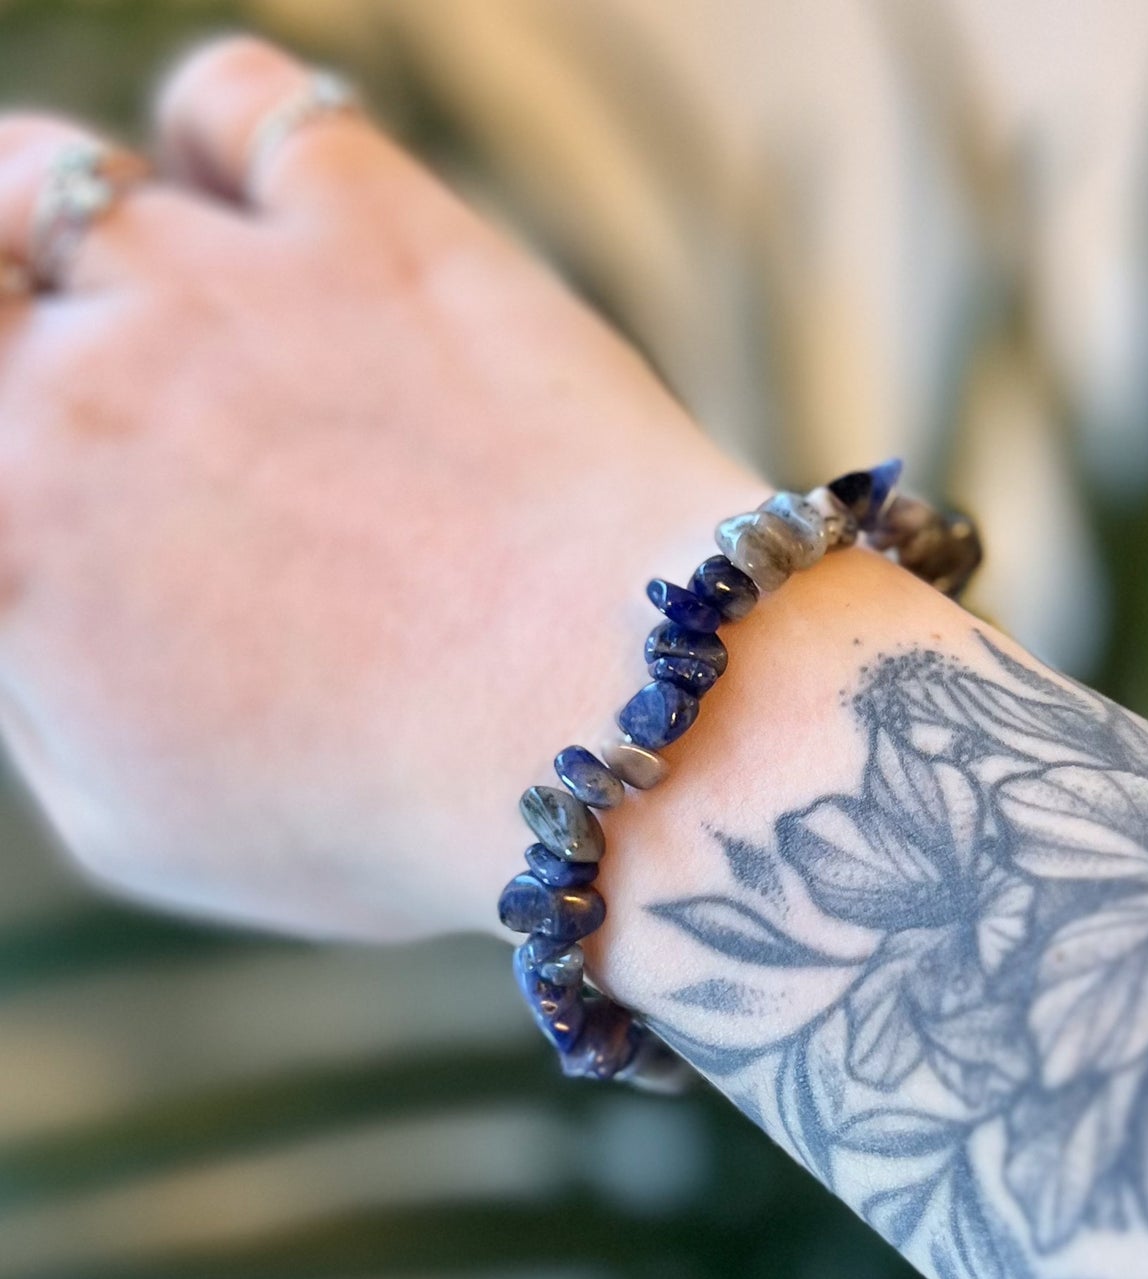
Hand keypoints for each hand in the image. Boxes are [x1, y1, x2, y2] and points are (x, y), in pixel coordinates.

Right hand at [0, 36, 764, 938]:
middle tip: (86, 363)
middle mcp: (77, 384)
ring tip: (186, 299)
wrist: (603, 731)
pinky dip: (229, 137)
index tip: (47, 454)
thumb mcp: (149, 820)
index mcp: (1, 535)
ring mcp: (223, 285)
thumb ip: (41, 684)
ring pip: (62, 178)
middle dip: (4, 309)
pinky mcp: (371, 223)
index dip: (6, 440)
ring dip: (88, 228)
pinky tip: (286, 208)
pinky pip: (239, 103)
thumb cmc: (389, 809)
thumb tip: (24, 589)